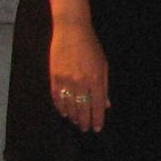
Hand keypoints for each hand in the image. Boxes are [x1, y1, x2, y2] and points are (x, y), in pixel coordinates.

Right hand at [48, 17, 109, 131]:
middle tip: (85, 129)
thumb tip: (106, 105)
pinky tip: (64, 113)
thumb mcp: (103, 65)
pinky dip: (60, 107)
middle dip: (84, 121)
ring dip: (72, 116)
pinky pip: (57, 97)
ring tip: (76, 122)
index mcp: (96, 79)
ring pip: (68, 105)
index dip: (97, 118)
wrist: (72, 31)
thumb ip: (104, 86)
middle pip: (82, 108)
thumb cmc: (91, 47)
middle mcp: (81, 82)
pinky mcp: (54, 77)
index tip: (97, 128)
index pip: (97, 105)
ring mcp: (66, 80)